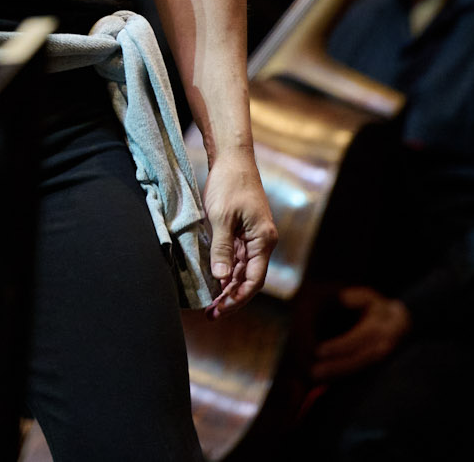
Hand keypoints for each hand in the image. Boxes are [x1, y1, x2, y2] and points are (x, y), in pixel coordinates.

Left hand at [201, 153, 276, 316]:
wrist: (233, 159)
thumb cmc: (229, 184)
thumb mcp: (221, 217)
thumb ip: (222, 248)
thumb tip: (220, 278)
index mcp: (263, 240)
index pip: (254, 279)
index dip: (237, 298)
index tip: (219, 310)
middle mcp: (262, 241)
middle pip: (249, 278)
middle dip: (231, 297)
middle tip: (210, 313)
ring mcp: (254, 237)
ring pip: (242, 270)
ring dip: (228, 287)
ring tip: (210, 303)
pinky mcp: (244, 231)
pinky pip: (237, 258)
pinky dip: (227, 271)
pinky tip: (214, 281)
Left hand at [312, 286, 408, 380]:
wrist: (405, 325)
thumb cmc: (380, 309)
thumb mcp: (371, 298)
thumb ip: (358, 297)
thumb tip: (343, 298)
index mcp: (381, 327)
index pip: (358, 338)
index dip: (339, 346)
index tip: (319, 350)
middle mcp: (383, 345)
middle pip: (358, 358)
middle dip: (336, 366)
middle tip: (314, 371)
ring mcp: (383, 359)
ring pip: (360, 369)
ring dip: (338, 374)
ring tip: (316, 377)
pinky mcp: (379, 366)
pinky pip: (361, 374)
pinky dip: (344, 378)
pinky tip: (326, 380)